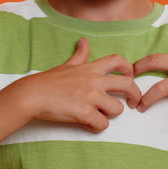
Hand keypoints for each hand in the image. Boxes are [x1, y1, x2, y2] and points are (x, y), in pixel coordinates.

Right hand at [9, 37, 143, 132]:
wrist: (32, 95)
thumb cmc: (47, 81)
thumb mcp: (67, 65)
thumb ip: (80, 55)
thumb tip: (84, 41)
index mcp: (91, 68)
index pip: (119, 61)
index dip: (130, 70)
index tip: (131, 78)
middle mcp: (95, 81)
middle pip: (128, 85)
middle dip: (135, 96)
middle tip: (134, 104)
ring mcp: (91, 97)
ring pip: (118, 109)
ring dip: (110, 114)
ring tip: (97, 115)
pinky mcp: (84, 113)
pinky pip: (103, 124)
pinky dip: (97, 127)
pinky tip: (87, 124)